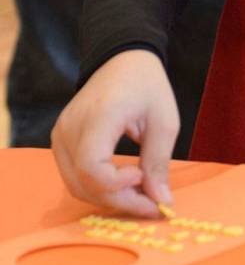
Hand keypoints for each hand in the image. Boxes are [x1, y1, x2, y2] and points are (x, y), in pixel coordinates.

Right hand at [51, 50, 179, 215]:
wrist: (122, 60)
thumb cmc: (147, 85)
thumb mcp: (164, 121)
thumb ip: (159, 162)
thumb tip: (161, 202)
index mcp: (98, 116)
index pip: (92, 167)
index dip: (117, 185)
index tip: (144, 178)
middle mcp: (71, 127)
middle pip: (84, 183)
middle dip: (120, 201)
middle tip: (152, 204)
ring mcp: (61, 134)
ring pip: (76, 185)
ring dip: (109, 198)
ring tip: (141, 194)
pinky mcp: (61, 141)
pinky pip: (74, 176)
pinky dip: (98, 187)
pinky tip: (124, 184)